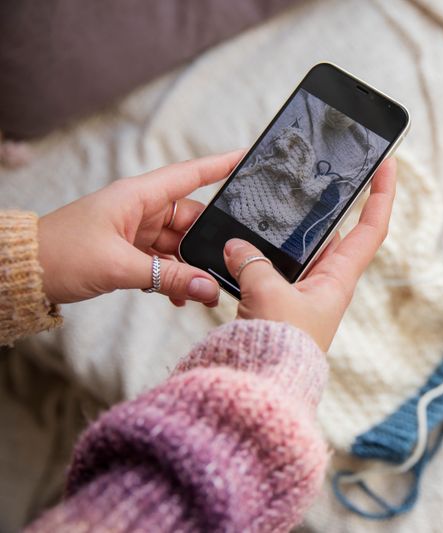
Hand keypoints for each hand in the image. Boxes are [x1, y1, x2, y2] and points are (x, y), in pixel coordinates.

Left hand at [38, 150, 245, 305]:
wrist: (23, 272)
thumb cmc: (60, 255)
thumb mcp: (118, 267)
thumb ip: (167, 278)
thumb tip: (207, 288)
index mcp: (136, 196)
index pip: (188, 175)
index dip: (219, 165)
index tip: (246, 157)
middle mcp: (139, 209)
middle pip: (190, 219)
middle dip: (209, 243)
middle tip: (229, 265)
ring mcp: (134, 231)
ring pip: (178, 244)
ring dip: (190, 267)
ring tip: (204, 291)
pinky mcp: (129, 252)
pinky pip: (163, 261)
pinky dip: (173, 278)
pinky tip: (181, 296)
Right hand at [222, 158, 396, 350]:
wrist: (261, 386)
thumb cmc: (279, 346)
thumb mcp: (267, 293)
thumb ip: (253, 262)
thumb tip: (236, 246)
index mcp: (339, 278)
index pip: (371, 227)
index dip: (382, 194)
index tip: (387, 164)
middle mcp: (326, 283)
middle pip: (333, 233)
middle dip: (324, 207)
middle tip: (316, 176)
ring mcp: (302, 294)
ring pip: (298, 250)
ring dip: (283, 234)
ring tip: (269, 206)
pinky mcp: (277, 304)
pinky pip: (271, 269)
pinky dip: (258, 256)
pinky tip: (238, 246)